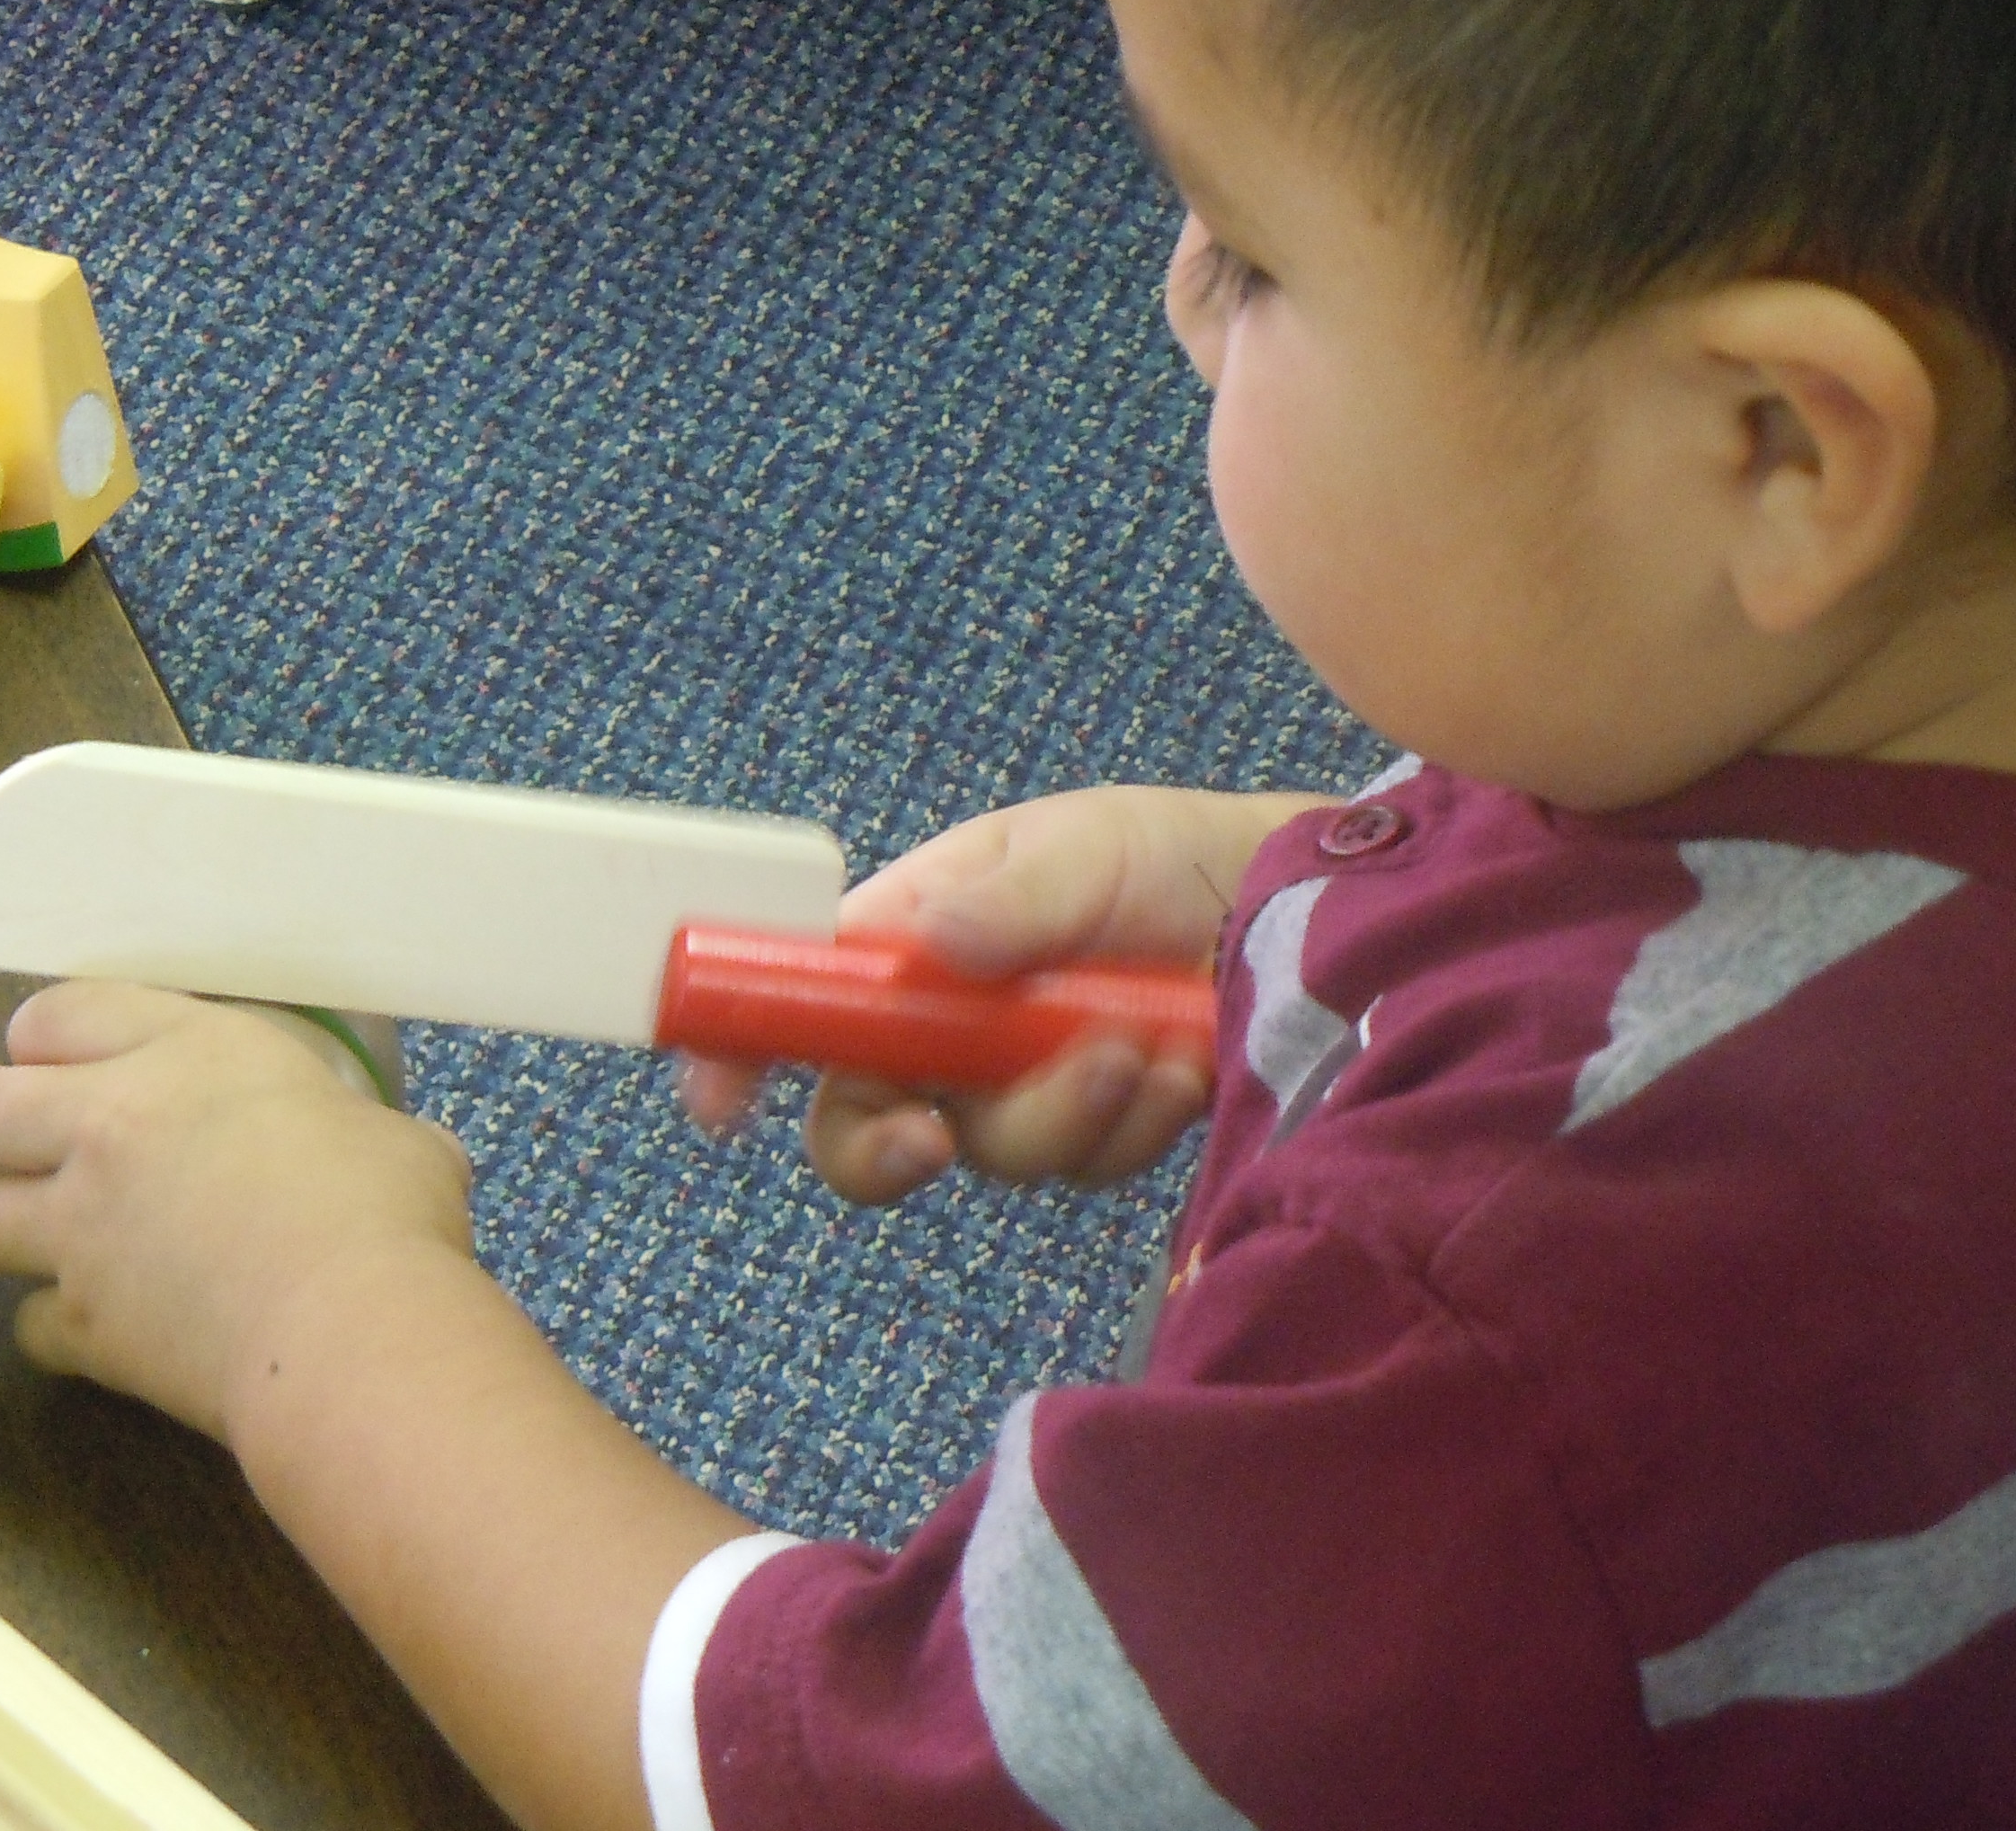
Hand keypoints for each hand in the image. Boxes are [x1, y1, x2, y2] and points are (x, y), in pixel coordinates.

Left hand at [0, 984, 476, 1443]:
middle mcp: (109, 1128)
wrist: (350, 1330)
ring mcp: (81, 1232)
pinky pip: (31, 1325)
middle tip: (42, 1150)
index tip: (76, 1067)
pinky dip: (63, 1329)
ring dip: (14, 1227)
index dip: (52, 1041)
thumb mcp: (384, 1131)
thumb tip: (397, 1158)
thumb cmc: (385, 1210)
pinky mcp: (83, 1326)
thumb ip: (352, 1130)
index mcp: (187, 1053)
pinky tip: (112, 1329)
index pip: (60, 1013)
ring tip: (65, 1241)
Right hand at [684, 785, 1318, 1204]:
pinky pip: (1081, 1166)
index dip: (742, 1047)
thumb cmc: (1167, 854)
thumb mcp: (1082, 849)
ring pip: (988, 1153)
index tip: (722, 1098)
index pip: (799, 999)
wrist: (1293, 911)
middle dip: (887, 1145)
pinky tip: (1178, 1066)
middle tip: (929, 1139)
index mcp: (911, 938)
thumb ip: (1006, 899)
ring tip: (1138, 1046)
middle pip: (862, 1119)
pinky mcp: (1095, 1132)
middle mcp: (946, 1025)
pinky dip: (1128, 1124)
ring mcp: (1018, 1087)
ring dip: (1058, 1111)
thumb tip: (928, 943)